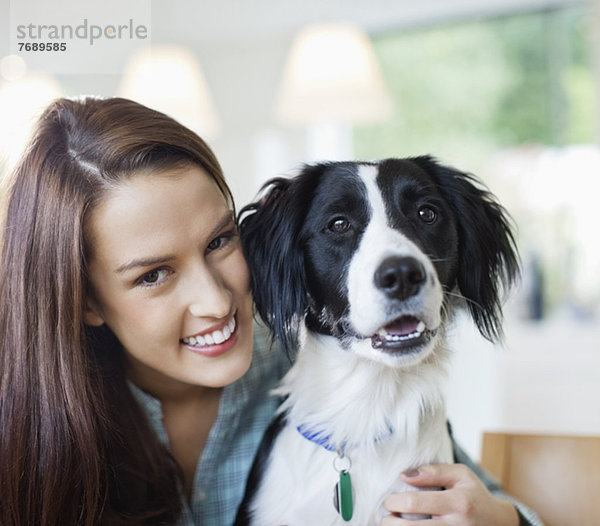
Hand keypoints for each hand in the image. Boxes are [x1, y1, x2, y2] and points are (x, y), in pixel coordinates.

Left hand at [380, 463, 518, 525]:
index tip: (389, 500)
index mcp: (457, 502)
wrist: (498, 524)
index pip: (414, 502)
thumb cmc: (474, 495)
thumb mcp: (461, 475)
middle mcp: (456, 525)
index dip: (393, 501)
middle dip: (389, 522)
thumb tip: (404, 475)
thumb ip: (433, 471)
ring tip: (392, 525)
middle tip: (387, 516)